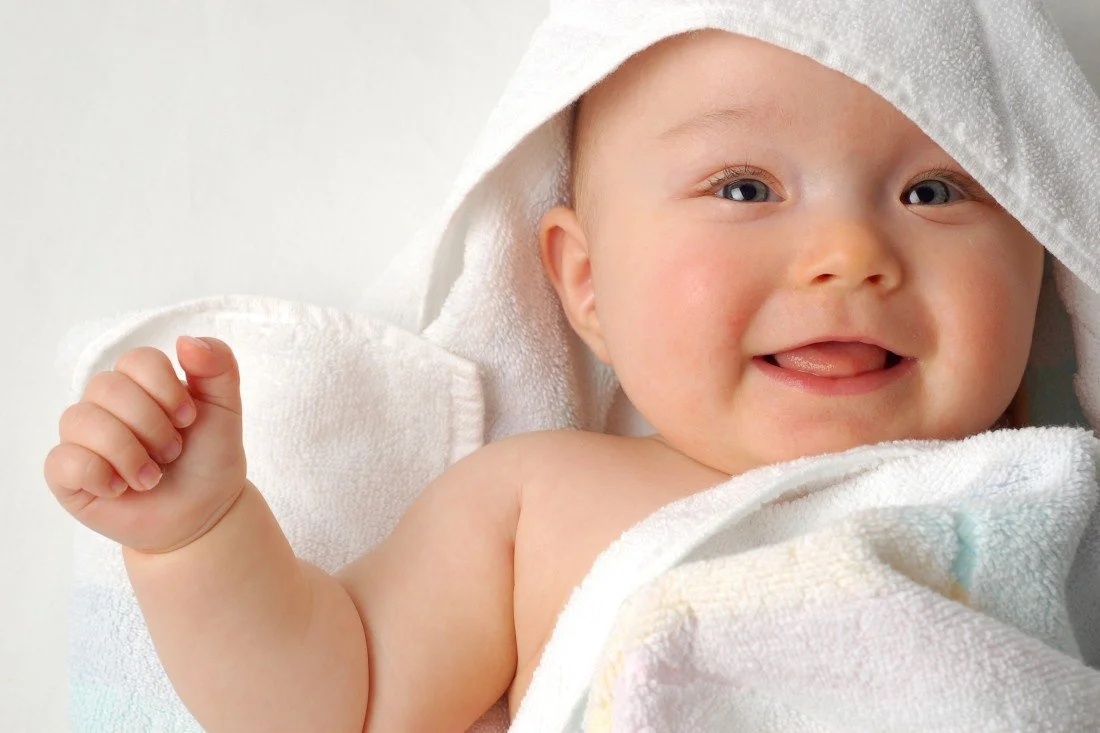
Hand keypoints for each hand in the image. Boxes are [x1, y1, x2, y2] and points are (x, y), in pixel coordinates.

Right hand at [44, 336, 247, 553]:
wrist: (204, 511)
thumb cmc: (209, 456)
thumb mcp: (226, 407)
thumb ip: (218, 366)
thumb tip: (185, 340)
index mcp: (140, 382)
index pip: (137, 359)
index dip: (166, 389)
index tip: (189, 419)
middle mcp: (105, 403)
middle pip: (107, 387)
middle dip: (151, 425)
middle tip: (173, 452)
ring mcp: (82, 437)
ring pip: (81, 419)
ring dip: (128, 452)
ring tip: (151, 476)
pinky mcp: (66, 474)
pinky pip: (63, 460)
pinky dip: (100, 475)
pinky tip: (121, 488)